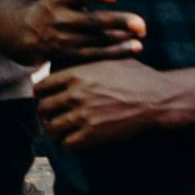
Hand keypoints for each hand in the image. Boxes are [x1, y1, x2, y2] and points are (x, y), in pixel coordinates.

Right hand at [24, 0, 145, 62]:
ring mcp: (65, 39)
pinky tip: (136, 47)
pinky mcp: (71, 55)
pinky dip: (116, 52)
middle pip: (92, 21)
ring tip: (141, 32)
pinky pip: (96, 54)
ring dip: (120, 37)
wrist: (27, 33)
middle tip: (141, 23)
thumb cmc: (55, 2)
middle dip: (116, 22)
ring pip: (97, 39)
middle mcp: (61, 19)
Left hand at [35, 58, 175, 147]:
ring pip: (52, 127)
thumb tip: (74, 50)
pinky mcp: (94, 134)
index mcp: (74, 74)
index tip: (43, 97)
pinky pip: (68, 143)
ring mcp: (83, 115)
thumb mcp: (106, 58)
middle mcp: (74, 94)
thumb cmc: (133, 75)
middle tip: (48, 115)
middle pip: (43, 108)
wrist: (155, 98)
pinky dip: (67, 142)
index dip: (40, 93)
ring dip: (53, 129)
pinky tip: (72, 139)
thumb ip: (86, 58)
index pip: (41, 87)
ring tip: (58, 128)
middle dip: (44, 112)